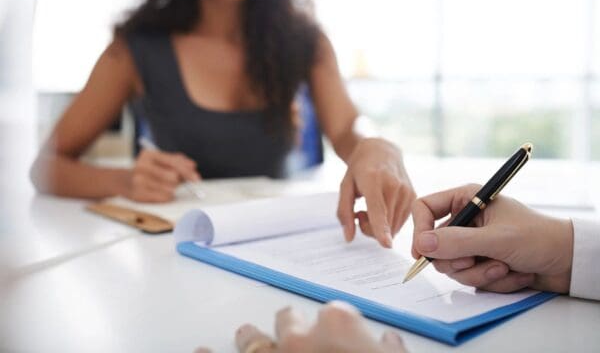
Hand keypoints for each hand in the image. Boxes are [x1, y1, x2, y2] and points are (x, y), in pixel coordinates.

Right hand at [123, 148, 199, 201]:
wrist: (123, 181)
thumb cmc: (147, 170)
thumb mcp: (159, 161)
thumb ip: (177, 161)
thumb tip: (192, 166)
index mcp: (148, 154)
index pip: (173, 163)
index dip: (187, 171)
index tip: (197, 178)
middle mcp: (141, 166)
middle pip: (173, 176)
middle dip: (179, 181)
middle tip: (179, 182)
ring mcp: (138, 181)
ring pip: (170, 188)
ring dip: (172, 189)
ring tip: (163, 186)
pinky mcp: (138, 194)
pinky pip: (164, 197)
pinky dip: (167, 196)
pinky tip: (159, 192)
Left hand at [195, 302, 406, 352]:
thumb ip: (390, 352)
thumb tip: (387, 343)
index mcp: (339, 325)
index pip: (335, 315)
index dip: (338, 329)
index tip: (340, 340)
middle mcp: (299, 337)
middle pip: (289, 319)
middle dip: (292, 326)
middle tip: (295, 337)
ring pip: (253, 339)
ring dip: (251, 337)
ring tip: (246, 335)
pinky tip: (199, 352)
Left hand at [337, 138, 415, 247]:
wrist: (382, 151)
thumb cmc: (359, 170)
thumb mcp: (344, 187)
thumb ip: (344, 212)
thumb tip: (349, 238)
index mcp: (374, 180)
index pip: (378, 209)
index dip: (381, 228)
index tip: (387, 244)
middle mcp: (395, 186)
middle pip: (384, 225)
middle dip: (369, 228)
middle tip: (360, 213)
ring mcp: (407, 192)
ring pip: (393, 228)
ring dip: (380, 227)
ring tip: (372, 208)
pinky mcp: (414, 198)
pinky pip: (400, 223)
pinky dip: (389, 222)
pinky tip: (383, 207)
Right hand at [411, 184, 573, 292]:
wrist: (568, 262)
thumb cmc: (538, 239)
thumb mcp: (496, 239)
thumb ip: (457, 242)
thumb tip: (422, 244)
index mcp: (467, 199)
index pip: (425, 208)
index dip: (420, 229)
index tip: (422, 251)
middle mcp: (466, 220)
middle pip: (435, 243)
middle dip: (459, 259)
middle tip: (477, 260)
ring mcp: (472, 243)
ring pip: (451, 265)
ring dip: (479, 272)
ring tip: (504, 267)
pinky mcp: (479, 262)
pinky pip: (468, 277)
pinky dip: (490, 280)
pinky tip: (512, 273)